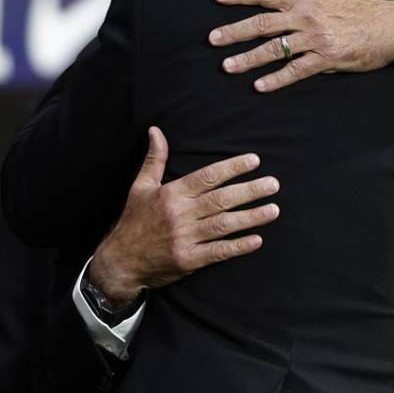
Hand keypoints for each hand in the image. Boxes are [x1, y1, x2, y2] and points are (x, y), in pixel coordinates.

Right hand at [88, 127, 279, 305]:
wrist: (119, 262)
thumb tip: (156, 130)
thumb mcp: (141, 187)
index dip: (232, 167)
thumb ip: (154, 159)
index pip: (207, 176)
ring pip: (224, 224)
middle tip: (273, 184)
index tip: (254, 161)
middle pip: (221, 199)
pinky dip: (238, 246)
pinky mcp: (188, 260)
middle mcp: (180, 214)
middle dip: (249, 190)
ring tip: (273, 209)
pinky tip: (257, 240)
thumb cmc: (134, 221)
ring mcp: (185, 238)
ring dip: (251, 217)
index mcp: (171, 194)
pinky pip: (217, 252)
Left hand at [209, 0, 393, 91]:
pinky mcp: (325, 59)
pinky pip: (296, 70)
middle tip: (212, 39)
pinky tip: (259, 86)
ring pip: (275, 49)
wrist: (390, 27)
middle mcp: (306, 17)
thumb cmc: (363, 2)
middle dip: (234, 32)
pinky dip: (277, 79)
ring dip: (248, 59)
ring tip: (228, 66)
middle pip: (262, 23)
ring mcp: (315, 39)